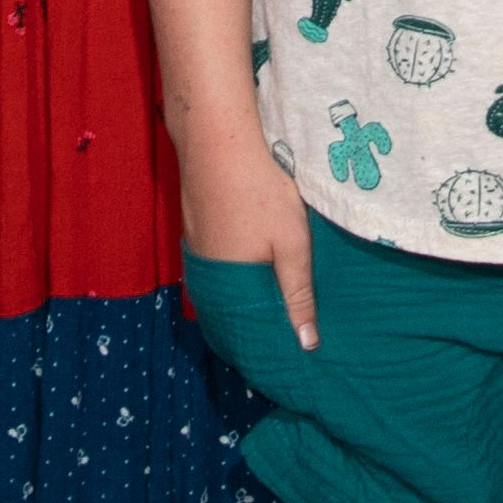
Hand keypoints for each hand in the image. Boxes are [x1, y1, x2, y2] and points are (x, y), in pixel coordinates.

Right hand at [180, 120, 319, 350]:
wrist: (219, 141)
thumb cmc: (261, 192)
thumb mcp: (292, 245)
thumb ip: (299, 294)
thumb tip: (306, 344)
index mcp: (226, 287)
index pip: (246, 335)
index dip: (269, 347)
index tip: (292, 361)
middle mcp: (205, 277)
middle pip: (230, 316)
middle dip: (256, 330)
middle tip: (287, 343)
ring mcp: (196, 253)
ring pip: (221, 292)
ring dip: (243, 305)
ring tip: (272, 317)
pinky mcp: (195, 233)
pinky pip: (215, 271)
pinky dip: (233, 282)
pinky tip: (250, 278)